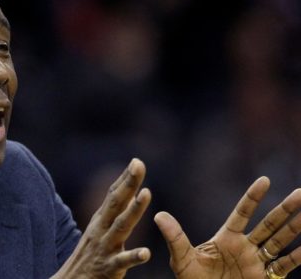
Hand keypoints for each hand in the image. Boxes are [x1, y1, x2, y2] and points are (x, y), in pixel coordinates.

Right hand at [52, 158, 151, 278]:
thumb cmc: (89, 256)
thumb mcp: (99, 230)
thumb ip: (115, 213)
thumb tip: (132, 191)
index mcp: (101, 221)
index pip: (114, 195)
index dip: (124, 178)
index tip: (137, 161)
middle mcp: (101, 230)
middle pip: (116, 203)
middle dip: (129, 183)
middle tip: (139, 165)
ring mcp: (105, 248)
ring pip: (121, 226)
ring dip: (134, 209)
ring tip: (147, 194)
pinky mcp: (108, 268)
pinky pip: (122, 262)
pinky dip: (133, 256)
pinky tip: (146, 253)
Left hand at [155, 176, 300, 278]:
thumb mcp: (181, 259)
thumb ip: (175, 238)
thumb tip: (159, 215)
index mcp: (226, 239)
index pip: (242, 213)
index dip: (253, 198)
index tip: (264, 180)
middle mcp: (245, 248)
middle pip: (268, 224)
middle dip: (285, 210)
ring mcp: (256, 263)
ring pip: (280, 241)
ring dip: (296, 228)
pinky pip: (285, 265)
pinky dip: (298, 257)